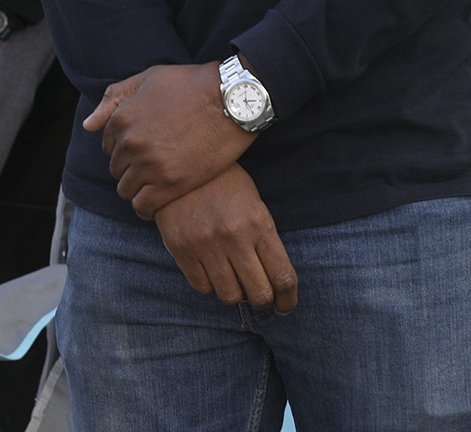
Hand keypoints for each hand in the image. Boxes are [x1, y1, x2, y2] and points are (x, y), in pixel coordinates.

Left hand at [85, 62, 250, 218]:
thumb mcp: (150, 79)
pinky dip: (147, 207)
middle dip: (130, 167)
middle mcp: (131, 143)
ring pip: (127, 190)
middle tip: (153, 163)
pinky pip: (144, 207)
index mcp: (123, 118)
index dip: (124, 146)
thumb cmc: (193, 84)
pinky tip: (159, 200)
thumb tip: (88, 124)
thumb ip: (115, 98)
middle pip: (116, 169)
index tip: (143, 147)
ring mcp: (150, 165)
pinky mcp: (171, 184)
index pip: (107, 145)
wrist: (233, 99)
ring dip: (138, 187)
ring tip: (157, 182)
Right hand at [153, 166, 296, 313]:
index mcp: (259, 224)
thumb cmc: (226, 186)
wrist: (183, 165)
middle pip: (259, 294)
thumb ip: (264, 241)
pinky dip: (210, 284)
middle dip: (263, 300)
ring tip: (233, 277)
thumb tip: (275, 282)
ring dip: (235, 292)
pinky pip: (202, 287)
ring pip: (230, 296)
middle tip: (260, 295)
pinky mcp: (182, 250)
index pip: (283, 277)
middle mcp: (234, 237)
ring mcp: (206, 245)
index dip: (288, 299)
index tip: (285, 305)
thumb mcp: (255, 205)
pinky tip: (211, 268)